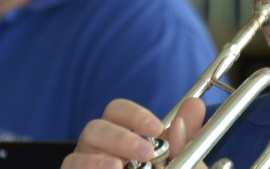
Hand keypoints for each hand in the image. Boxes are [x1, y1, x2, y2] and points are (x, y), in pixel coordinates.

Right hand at [61, 98, 206, 168]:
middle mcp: (97, 152)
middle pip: (94, 128)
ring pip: (75, 156)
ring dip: (99, 161)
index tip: (157, 128)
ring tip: (119, 168)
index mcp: (121, 140)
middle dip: (120, 138)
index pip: (117, 112)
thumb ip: (187, 141)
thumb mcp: (183, 167)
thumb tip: (193, 107)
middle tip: (145, 153)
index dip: (134, 115)